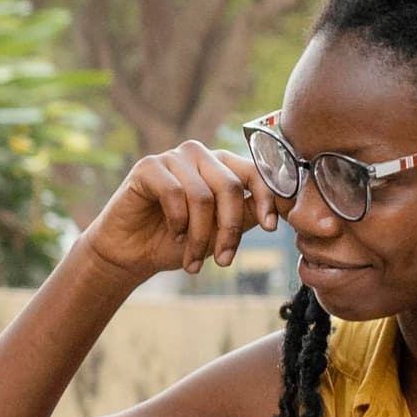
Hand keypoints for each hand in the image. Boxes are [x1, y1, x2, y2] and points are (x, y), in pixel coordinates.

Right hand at [81, 143, 285, 283]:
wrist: (131, 254)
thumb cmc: (175, 242)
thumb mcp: (219, 231)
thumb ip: (246, 215)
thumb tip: (285, 206)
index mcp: (221, 166)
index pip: (254, 171)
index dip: (266, 197)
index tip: (271, 227)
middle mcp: (200, 156)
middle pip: (230, 186)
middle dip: (229, 228)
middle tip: (224, 260)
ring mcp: (173, 158)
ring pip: (202, 195)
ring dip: (200, 235)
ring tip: (193, 260)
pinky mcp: (148, 167)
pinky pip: (174, 192)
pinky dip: (177, 220)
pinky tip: (173, 233)